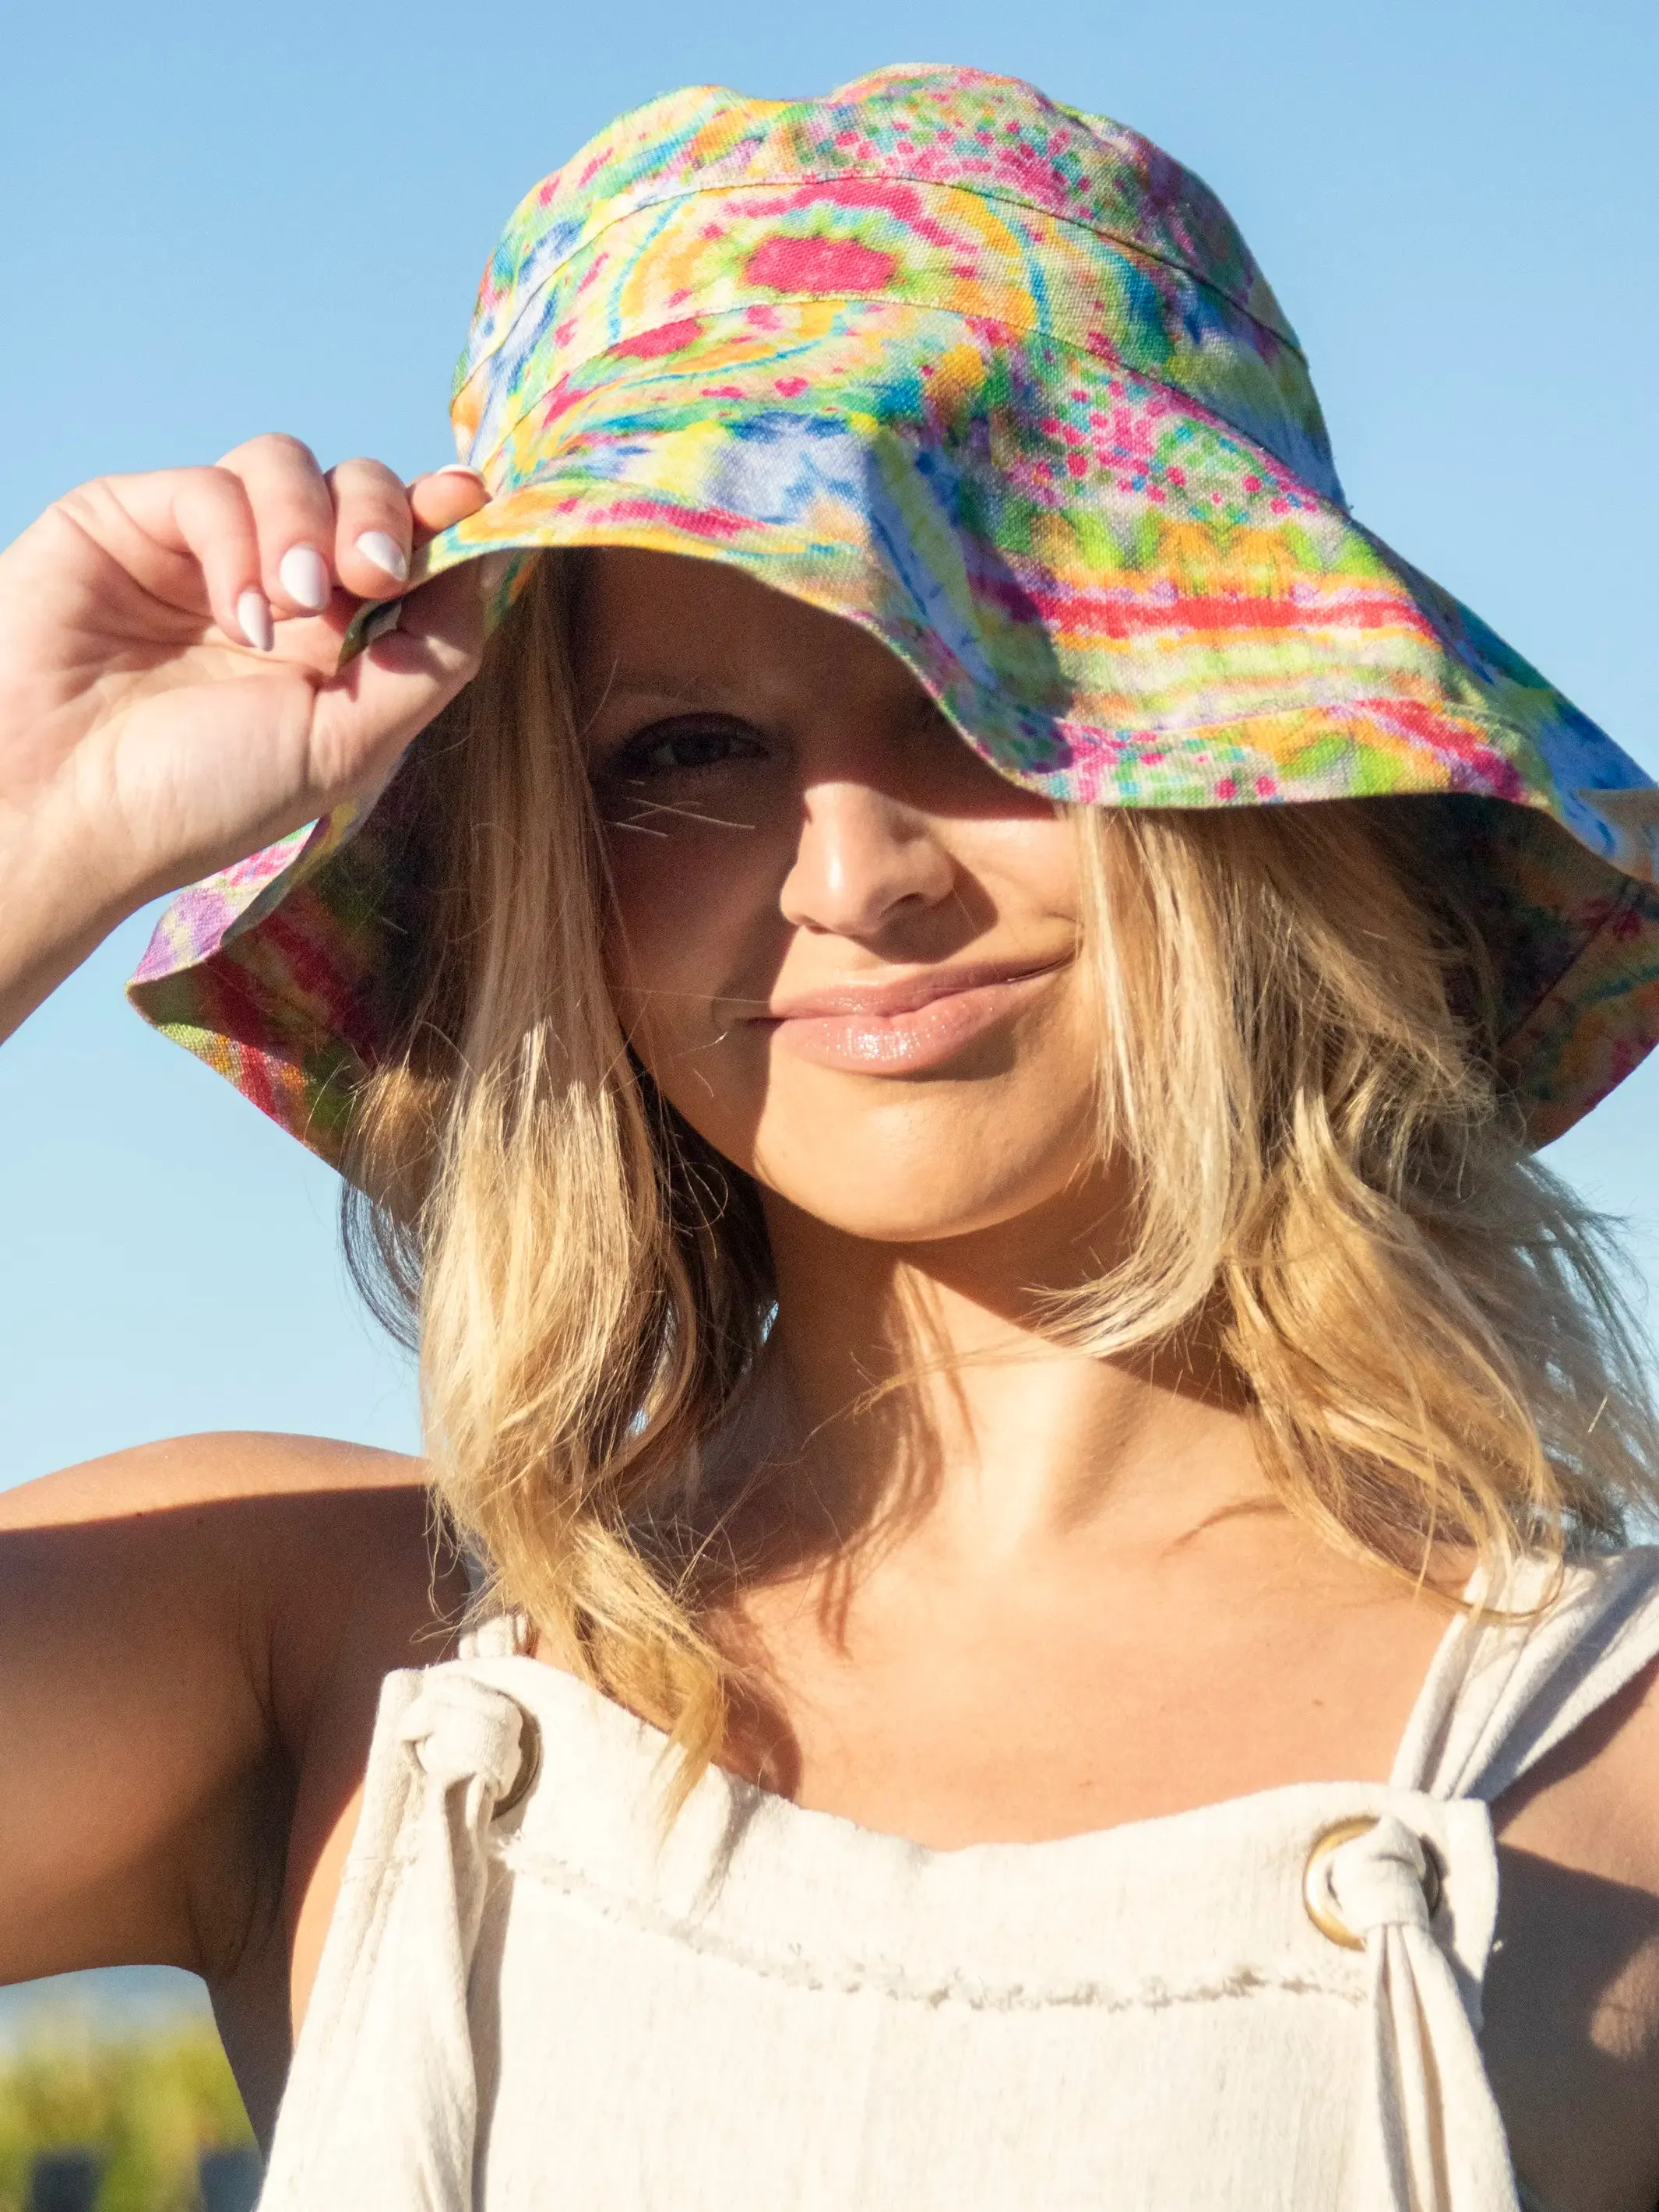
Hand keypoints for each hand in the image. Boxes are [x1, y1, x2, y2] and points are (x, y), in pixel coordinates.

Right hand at [0, 435, 490, 1031]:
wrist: (65, 810)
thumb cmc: (202, 798)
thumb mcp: (350, 743)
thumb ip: (433, 654)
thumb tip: (489, 558)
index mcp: (338, 642)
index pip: (408, 545)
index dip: (443, 513)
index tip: (470, 499)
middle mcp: (277, 586)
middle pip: (360, 487)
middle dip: (380, 516)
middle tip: (372, 576)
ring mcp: (205, 548)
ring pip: (288, 464)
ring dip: (309, 524)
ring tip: (293, 608)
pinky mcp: (132, 518)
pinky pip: (212, 485)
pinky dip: (236, 540)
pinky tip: (233, 616)